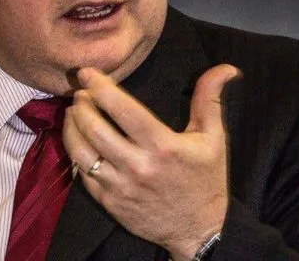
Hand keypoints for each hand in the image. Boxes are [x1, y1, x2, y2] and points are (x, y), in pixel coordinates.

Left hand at [63, 64, 239, 260]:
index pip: (123, 110)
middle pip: (95, 129)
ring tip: (73, 113)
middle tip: (80, 93)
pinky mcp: (109, 203)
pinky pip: (83, 175)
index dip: (100, 87)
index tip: (87, 74)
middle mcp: (138, 166)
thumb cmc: (206, 179)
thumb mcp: (214, 138)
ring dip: (72, 128)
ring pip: (82, 152)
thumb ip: (210, 99)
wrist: (200, 230)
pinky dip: (76, 154)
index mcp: (162, 146)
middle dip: (82, 105)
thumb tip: (226, 68)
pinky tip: (79, 142)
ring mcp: (120, 186)